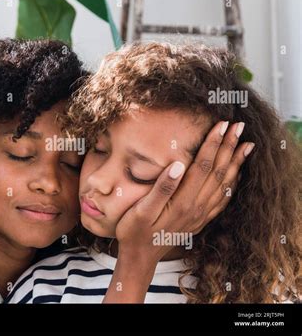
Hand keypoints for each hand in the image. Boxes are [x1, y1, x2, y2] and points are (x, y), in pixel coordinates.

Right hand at [115, 121, 253, 261]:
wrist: (140, 256)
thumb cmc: (135, 231)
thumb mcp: (141, 210)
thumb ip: (161, 188)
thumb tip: (177, 165)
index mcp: (183, 201)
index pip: (202, 166)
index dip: (213, 144)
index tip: (222, 125)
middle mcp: (197, 207)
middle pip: (218, 172)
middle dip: (229, 147)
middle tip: (239, 126)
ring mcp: (201, 214)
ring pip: (224, 184)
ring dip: (236, 163)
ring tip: (246, 146)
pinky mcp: (201, 220)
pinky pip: (222, 200)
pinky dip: (232, 185)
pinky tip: (236, 175)